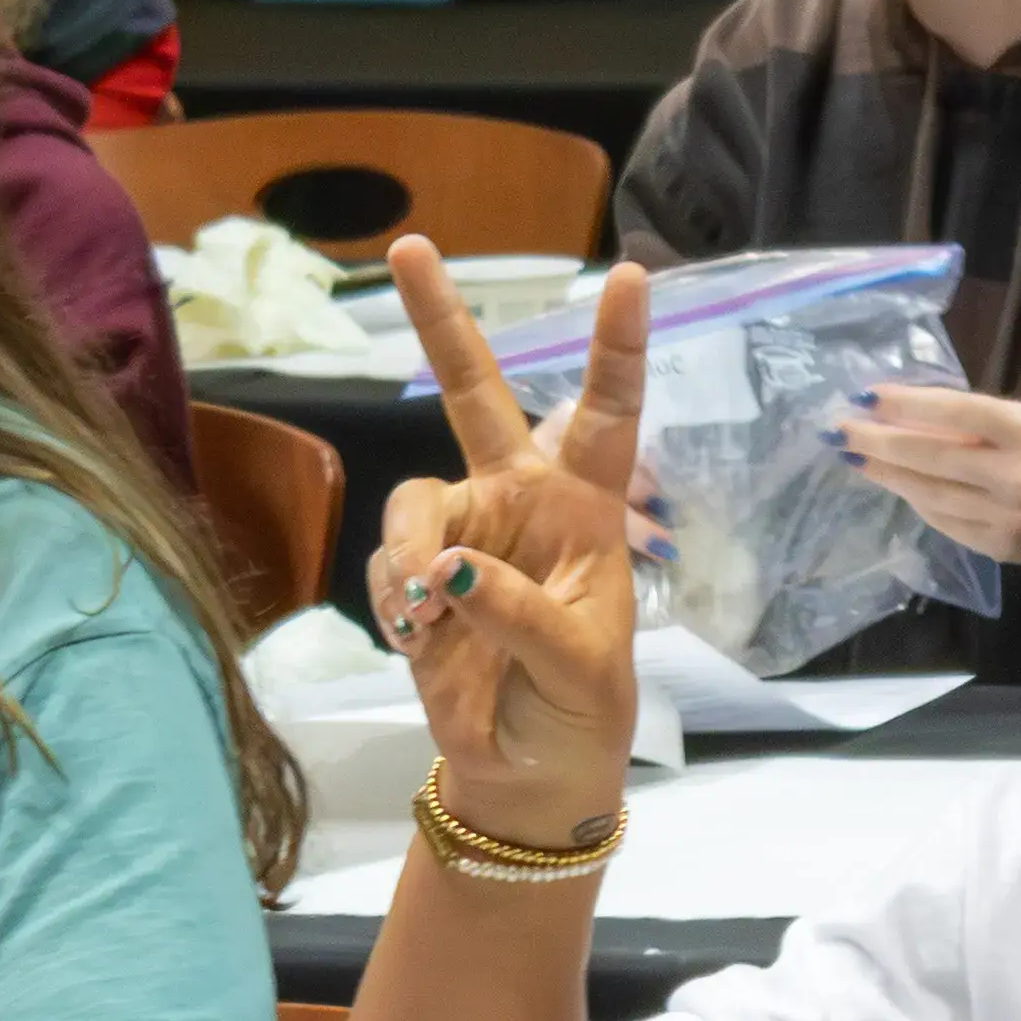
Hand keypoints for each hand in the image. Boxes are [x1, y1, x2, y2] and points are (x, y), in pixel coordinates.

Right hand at [370, 236, 645, 840]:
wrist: (528, 773)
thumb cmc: (581, 710)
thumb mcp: (580, 667)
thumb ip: (518, 613)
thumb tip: (447, 569)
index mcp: (587, 507)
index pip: (609, 412)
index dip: (616, 346)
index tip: (632, 274)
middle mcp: (520, 501)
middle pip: (475, 393)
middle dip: (442, 320)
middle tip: (409, 247)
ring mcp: (463, 534)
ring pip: (413, 499)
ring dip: (408, 550)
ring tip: (424, 612)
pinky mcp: (414, 580)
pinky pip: (388, 565)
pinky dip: (396, 603)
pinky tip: (420, 642)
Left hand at [827, 384, 1020, 579]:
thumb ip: (978, 419)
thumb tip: (906, 411)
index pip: (956, 412)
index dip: (907, 404)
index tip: (867, 396)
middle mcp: (1017, 476)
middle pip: (933, 457)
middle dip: (880, 442)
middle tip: (841, 430)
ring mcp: (1007, 518)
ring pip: (930, 494)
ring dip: (888, 475)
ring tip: (857, 457)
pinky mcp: (998, 548)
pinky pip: (944, 521)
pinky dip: (917, 501)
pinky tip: (898, 484)